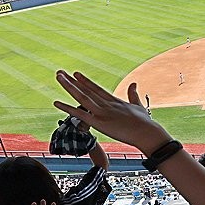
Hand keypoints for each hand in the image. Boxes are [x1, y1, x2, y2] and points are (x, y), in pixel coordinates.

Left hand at [54, 71, 170, 154]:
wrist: (147, 132)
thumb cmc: (145, 122)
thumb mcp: (138, 105)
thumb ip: (133, 94)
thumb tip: (133, 83)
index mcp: (114, 100)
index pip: (96, 88)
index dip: (84, 81)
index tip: (75, 74)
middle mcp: (106, 104)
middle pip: (86, 90)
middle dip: (72, 81)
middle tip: (60, 72)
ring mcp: (102, 112)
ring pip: (81, 97)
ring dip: (69, 87)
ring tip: (59, 77)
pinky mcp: (99, 123)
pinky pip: (80, 114)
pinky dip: (68, 108)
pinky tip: (56, 103)